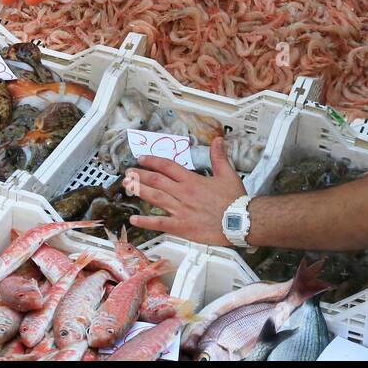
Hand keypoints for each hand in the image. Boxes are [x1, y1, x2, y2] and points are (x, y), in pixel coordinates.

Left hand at [126, 137, 245, 245]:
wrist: (240, 221)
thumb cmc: (234, 200)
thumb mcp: (227, 174)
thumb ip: (219, 156)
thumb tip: (218, 140)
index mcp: (192, 180)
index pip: (168, 166)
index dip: (153, 161)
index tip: (142, 159)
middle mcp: (183, 193)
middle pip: (157, 181)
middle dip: (140, 175)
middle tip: (128, 173)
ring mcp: (180, 210)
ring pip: (155, 198)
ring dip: (139, 191)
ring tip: (127, 187)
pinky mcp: (182, 227)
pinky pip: (160, 223)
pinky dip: (146, 222)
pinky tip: (133, 220)